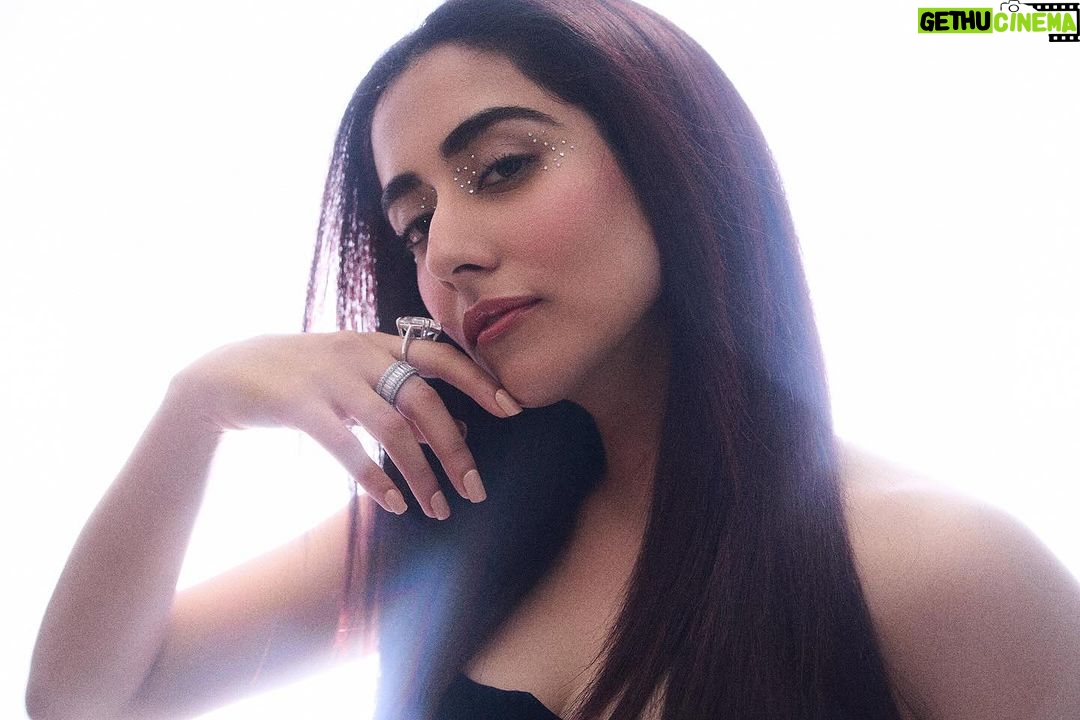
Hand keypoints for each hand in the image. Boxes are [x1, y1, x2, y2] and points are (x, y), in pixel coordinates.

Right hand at [167, 331, 520, 518]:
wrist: (221, 375)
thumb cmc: (298, 379)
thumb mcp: (351, 377)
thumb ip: (397, 395)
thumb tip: (454, 427)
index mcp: (376, 343)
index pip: (441, 355)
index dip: (479, 379)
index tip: (512, 408)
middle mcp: (359, 353)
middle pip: (426, 400)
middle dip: (456, 448)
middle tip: (476, 489)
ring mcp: (329, 377)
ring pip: (393, 426)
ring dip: (421, 472)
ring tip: (438, 508)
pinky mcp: (300, 404)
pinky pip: (347, 444)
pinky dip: (374, 476)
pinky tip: (393, 503)